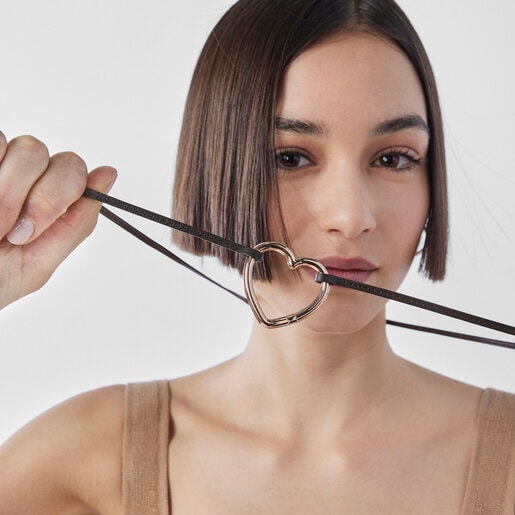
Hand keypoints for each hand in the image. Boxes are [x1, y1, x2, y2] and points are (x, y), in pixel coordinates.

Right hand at [0, 131, 116, 308]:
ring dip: (7, 192)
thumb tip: (109, 174)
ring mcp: (2, 163)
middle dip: (41, 199)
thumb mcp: (37, 263)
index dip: (60, 197)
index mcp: (50, 202)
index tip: (33, 229)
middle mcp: (29, 178)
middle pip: (60, 161)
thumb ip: (77, 221)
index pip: (77, 173)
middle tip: (14, 234)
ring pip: (29, 148)